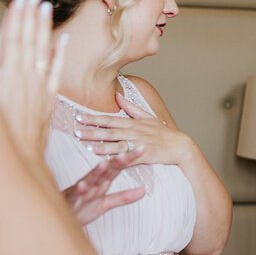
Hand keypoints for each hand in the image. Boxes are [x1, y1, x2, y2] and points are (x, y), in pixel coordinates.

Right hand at [0, 0, 67, 158]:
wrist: (16, 164)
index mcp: (3, 79)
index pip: (9, 42)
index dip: (14, 20)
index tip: (18, 1)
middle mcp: (23, 80)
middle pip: (26, 41)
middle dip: (29, 17)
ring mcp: (38, 89)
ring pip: (41, 51)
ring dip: (43, 28)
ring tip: (45, 6)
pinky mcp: (48, 100)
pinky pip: (56, 72)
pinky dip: (59, 55)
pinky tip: (63, 38)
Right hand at [63, 149, 146, 225]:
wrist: (59, 221)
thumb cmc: (82, 208)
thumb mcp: (106, 204)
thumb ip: (124, 197)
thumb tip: (144, 190)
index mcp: (101, 183)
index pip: (117, 169)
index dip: (130, 159)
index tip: (143, 148)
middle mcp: (92, 184)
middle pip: (106, 171)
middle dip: (116, 162)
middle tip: (127, 152)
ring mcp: (80, 191)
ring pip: (89, 180)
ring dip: (96, 172)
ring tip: (104, 164)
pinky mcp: (70, 201)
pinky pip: (74, 195)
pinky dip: (78, 190)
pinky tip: (82, 186)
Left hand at [75, 94, 195, 166]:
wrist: (180, 146)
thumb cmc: (163, 133)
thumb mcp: (148, 116)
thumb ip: (131, 108)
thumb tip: (117, 95)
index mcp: (132, 123)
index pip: (109, 119)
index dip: (94, 118)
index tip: (79, 117)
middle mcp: (134, 131)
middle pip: (109, 131)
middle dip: (92, 130)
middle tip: (76, 130)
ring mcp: (138, 143)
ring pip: (116, 143)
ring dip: (100, 144)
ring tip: (85, 143)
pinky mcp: (144, 154)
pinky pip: (127, 157)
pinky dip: (115, 157)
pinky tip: (105, 159)